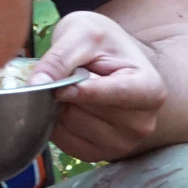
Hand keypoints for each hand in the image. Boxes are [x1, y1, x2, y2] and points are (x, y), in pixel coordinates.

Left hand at [31, 12, 168, 161]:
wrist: (110, 59)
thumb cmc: (103, 43)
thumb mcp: (83, 33)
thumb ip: (60, 58)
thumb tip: (37, 85)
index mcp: (150, 90)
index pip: (114, 95)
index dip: (82, 89)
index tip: (63, 83)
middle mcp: (142, 123)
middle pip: (88, 112)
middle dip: (67, 92)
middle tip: (72, 75)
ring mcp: (123, 143)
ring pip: (72, 126)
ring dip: (60, 106)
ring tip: (73, 90)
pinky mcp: (100, 154)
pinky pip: (65, 143)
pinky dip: (57, 123)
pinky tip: (67, 106)